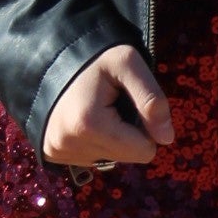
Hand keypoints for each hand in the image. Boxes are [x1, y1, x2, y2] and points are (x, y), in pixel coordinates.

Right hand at [43, 43, 173, 168]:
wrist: (50, 57)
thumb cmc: (93, 59)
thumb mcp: (128, 63)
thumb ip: (152, 98)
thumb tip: (166, 138)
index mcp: (90, 125)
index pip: (145, 151)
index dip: (146, 127)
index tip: (130, 103)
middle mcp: (70, 145)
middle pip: (127, 158)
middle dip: (129, 133)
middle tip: (112, 105)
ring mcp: (58, 152)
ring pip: (110, 159)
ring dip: (111, 137)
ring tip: (96, 109)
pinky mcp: (52, 154)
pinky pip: (90, 158)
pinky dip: (93, 141)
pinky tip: (83, 119)